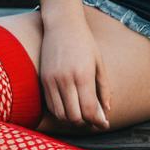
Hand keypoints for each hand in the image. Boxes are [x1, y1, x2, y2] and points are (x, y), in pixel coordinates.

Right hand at [39, 15, 110, 129]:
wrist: (62, 24)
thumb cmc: (85, 42)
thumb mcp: (100, 63)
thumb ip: (104, 88)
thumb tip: (107, 110)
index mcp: (83, 75)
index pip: (89, 109)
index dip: (98, 121)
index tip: (105, 124)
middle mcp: (65, 80)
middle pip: (74, 116)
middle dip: (86, 123)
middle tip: (95, 121)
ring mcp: (51, 81)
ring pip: (60, 114)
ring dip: (72, 120)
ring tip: (83, 116)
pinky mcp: (43, 80)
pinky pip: (50, 106)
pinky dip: (61, 112)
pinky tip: (70, 108)